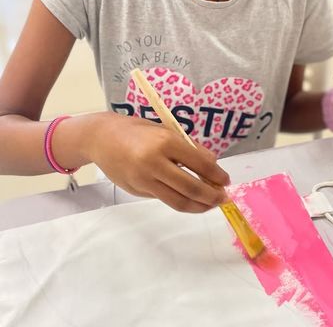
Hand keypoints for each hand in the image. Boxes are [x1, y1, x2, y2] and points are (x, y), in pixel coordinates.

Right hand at [83, 112, 229, 212]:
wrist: (102, 138)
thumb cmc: (138, 131)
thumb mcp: (166, 131)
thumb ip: (190, 148)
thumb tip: (213, 164)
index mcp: (166, 141)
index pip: (200, 163)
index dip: (217, 175)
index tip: (226, 181)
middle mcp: (155, 161)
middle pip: (191, 187)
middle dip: (211, 196)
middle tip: (222, 198)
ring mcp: (145, 178)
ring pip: (178, 200)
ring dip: (199, 206)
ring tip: (209, 204)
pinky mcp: (138, 190)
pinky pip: (164, 199)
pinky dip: (181, 201)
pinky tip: (190, 199)